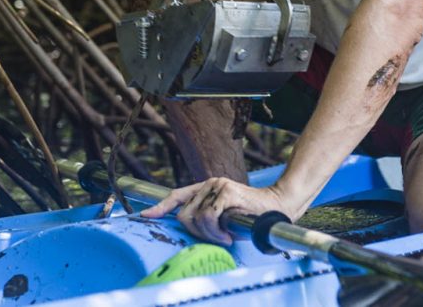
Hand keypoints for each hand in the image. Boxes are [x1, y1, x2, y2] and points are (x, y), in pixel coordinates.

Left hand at [140, 177, 292, 244]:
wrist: (276, 207)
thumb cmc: (250, 217)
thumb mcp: (224, 217)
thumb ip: (207, 218)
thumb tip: (188, 227)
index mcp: (206, 188)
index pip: (177, 195)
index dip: (161, 207)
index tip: (146, 216)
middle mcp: (209, 183)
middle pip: (184, 214)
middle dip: (196, 232)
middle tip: (216, 238)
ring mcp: (218, 186)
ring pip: (196, 218)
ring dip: (210, 234)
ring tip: (225, 235)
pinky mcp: (227, 191)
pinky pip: (209, 217)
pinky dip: (216, 231)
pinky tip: (228, 234)